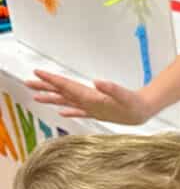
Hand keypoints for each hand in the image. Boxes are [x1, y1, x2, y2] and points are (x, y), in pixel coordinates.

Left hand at [26, 69, 153, 123]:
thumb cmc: (134, 104)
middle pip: (62, 94)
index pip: (67, 87)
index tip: (38, 73)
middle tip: (28, 82)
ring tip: (36, 96)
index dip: (52, 80)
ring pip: (66, 102)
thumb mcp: (124, 94)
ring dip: (51, 98)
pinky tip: (61, 112)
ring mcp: (90, 109)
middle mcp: (87, 104)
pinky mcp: (96, 112)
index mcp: (90, 98)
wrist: (142, 114)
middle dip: (45, 88)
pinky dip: (69, 111)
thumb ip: (111, 88)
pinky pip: (78, 111)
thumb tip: (97, 82)